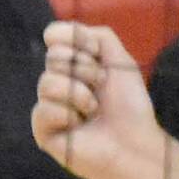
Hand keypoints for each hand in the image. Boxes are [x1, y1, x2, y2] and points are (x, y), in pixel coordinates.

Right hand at [34, 21, 178, 178]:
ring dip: (79, 94)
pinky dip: (67, 115)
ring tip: (93, 110)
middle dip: (84, 69)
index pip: (54, 35)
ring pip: (46, 82)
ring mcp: (50, 107)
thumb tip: (64, 34)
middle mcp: (58, 82)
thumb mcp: (120, 61)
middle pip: (53, 56)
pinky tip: (79, 127)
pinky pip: (42, 110)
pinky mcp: (43, 132)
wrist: (136, 144)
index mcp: (73, 64)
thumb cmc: (130, 106)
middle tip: (101, 86)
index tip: (98, 55)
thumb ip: (98, 36)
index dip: (77, 40)